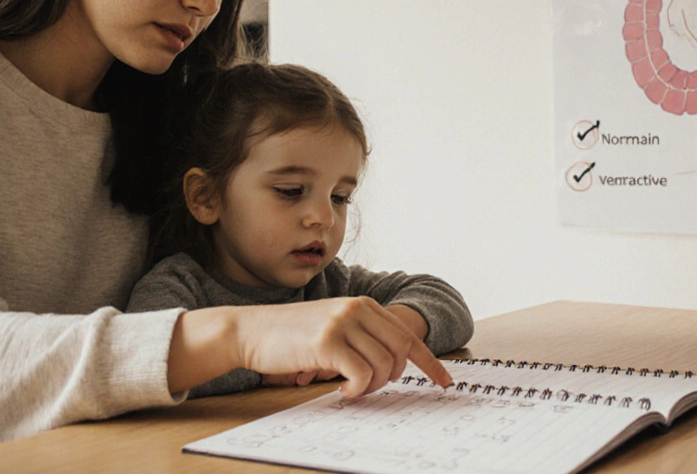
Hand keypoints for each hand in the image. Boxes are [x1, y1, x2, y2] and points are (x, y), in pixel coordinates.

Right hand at [234, 297, 451, 398]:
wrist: (250, 331)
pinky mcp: (328, 342)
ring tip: (350, 388)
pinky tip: (341, 390)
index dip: (430, 361)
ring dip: (371, 386)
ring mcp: (343, 324)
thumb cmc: (290, 336)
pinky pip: (361, 374)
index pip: (408, 335)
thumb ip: (362, 337)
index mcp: (363, 305)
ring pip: (383, 365)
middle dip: (396, 376)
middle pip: (402, 350)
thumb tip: (392, 365)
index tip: (445, 381)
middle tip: (373, 387)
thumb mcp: (333, 327)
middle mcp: (357, 309)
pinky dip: (357, 389)